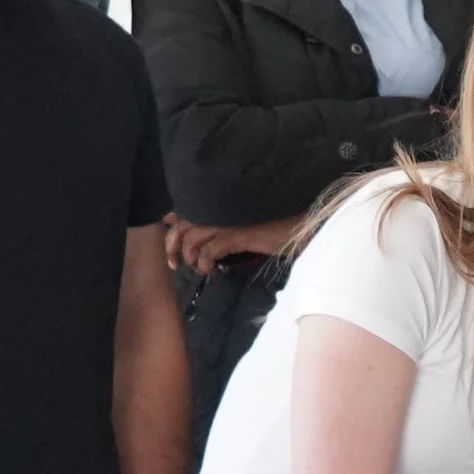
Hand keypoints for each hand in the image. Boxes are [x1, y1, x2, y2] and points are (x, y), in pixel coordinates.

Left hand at [166, 214, 296, 274]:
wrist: (305, 227)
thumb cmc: (279, 226)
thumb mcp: (247, 223)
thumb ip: (225, 224)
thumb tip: (200, 236)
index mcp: (222, 202)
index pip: (185, 207)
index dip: (171, 220)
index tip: (168, 235)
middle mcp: (222, 207)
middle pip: (182, 223)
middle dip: (172, 245)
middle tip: (175, 263)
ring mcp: (229, 219)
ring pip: (192, 237)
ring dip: (190, 257)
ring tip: (199, 268)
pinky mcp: (238, 234)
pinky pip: (209, 251)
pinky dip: (205, 264)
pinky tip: (214, 272)